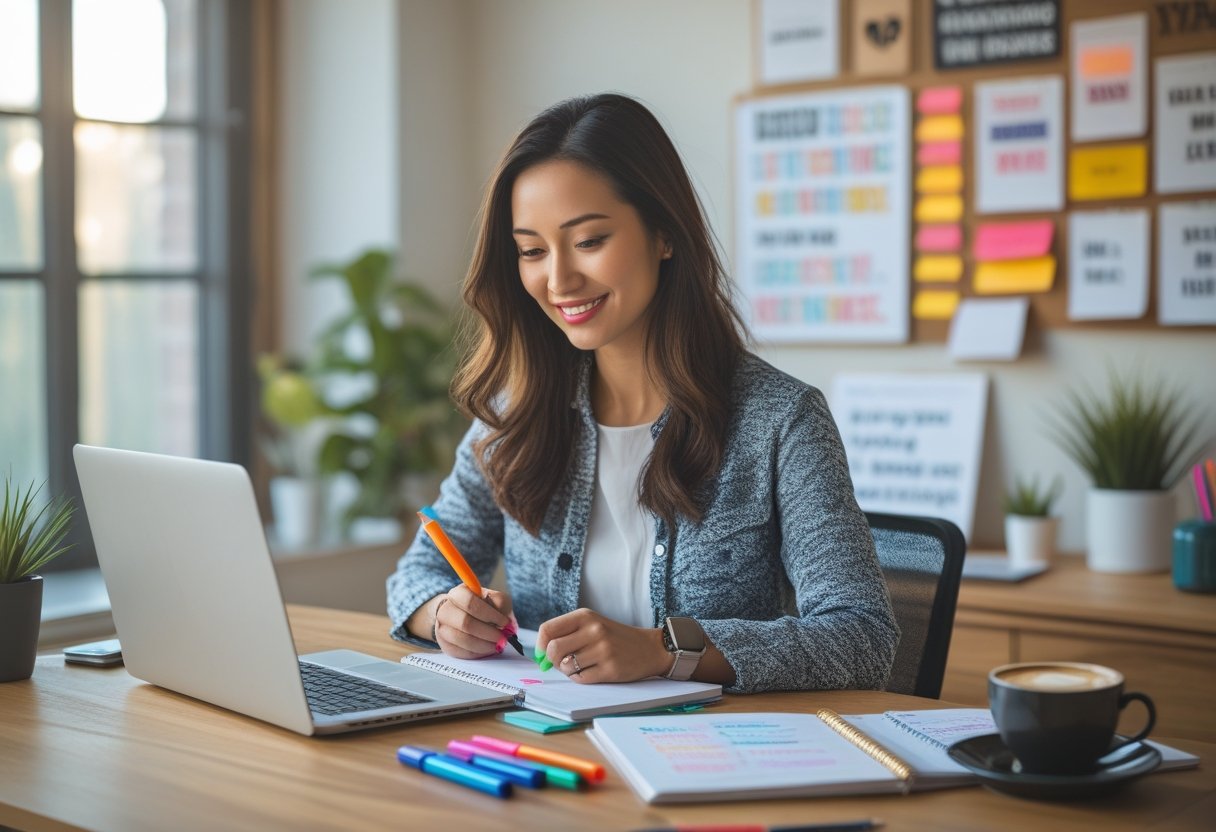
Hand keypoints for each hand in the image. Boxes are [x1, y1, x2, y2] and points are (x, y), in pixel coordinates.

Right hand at [433, 585, 514, 659]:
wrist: (462, 616)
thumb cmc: (482, 606)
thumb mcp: (494, 598)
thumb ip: (500, 604)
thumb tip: (505, 622)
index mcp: (458, 594)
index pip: (470, 602)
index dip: (489, 614)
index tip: (504, 622)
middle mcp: (445, 610)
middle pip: (465, 623)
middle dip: (488, 633)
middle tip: (503, 638)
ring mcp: (442, 629)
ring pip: (462, 640)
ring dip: (484, 645)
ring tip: (497, 645)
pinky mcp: (445, 645)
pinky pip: (461, 652)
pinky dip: (478, 653)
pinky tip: (487, 649)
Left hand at [535, 608, 669, 683]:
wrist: (649, 648)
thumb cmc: (614, 637)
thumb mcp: (592, 624)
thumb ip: (566, 634)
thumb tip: (540, 656)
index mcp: (585, 616)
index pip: (547, 629)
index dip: (540, 645)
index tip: (543, 653)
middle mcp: (594, 630)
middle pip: (553, 649)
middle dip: (553, 661)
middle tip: (563, 662)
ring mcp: (603, 650)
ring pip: (566, 666)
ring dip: (568, 670)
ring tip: (581, 666)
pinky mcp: (610, 669)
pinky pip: (580, 678)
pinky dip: (581, 678)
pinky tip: (592, 671)